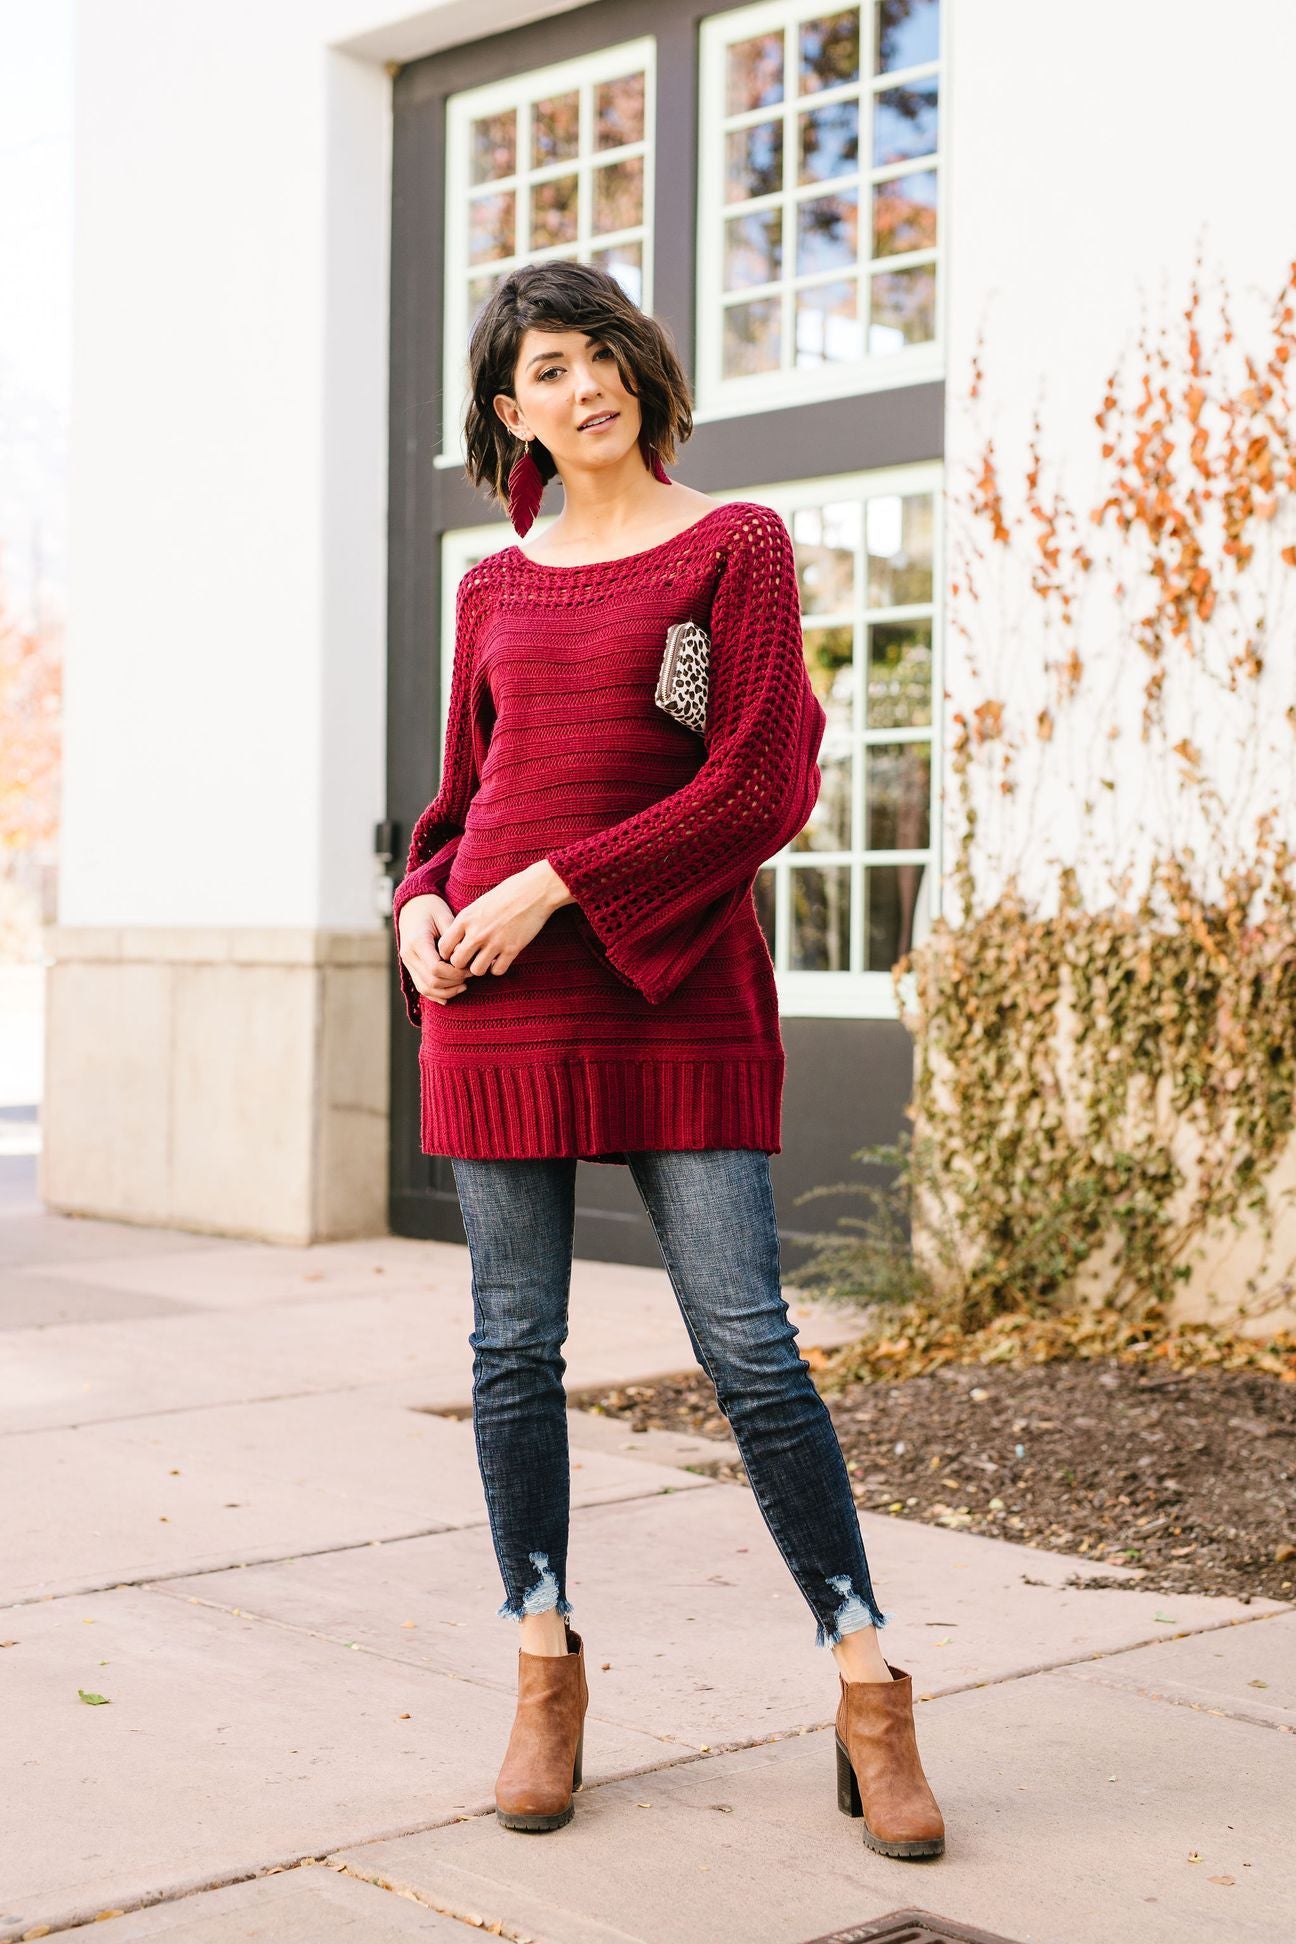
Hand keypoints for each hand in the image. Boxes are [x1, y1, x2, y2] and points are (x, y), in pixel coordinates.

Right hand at [398, 893, 469, 1004]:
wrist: (412, 905)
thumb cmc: (432, 908)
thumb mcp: (445, 916)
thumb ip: (454, 938)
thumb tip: (466, 957)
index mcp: (417, 942)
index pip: (436, 968)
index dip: (455, 973)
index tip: (470, 968)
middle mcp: (409, 954)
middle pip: (431, 981)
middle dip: (453, 982)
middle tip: (470, 975)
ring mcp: (407, 962)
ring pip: (425, 988)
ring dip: (446, 991)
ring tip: (464, 985)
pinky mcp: (410, 966)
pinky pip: (421, 987)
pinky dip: (436, 994)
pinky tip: (452, 992)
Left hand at [434, 859, 572, 978]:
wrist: (535, 890)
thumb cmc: (507, 894)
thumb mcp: (480, 904)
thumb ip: (467, 922)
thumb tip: (458, 941)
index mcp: (466, 918)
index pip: (443, 946)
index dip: (448, 953)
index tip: (458, 951)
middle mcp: (477, 932)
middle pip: (457, 962)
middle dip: (463, 964)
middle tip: (471, 959)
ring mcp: (494, 942)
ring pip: (476, 971)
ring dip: (481, 968)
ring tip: (487, 960)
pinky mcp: (512, 949)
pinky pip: (497, 971)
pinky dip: (498, 968)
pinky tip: (501, 959)